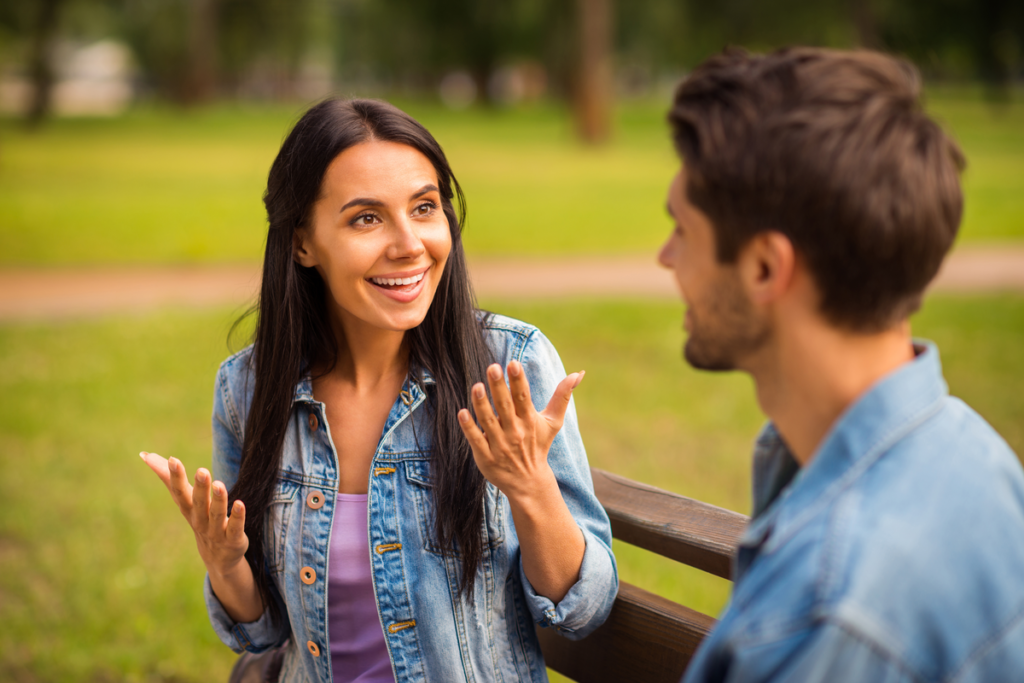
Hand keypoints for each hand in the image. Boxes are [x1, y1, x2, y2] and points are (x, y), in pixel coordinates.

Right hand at [139, 451, 248, 578]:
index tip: (173, 460)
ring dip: (218, 500)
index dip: (175, 477)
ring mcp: (216, 531)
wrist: (218, 558)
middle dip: (200, 488)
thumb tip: (145, 455)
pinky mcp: (232, 539)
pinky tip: (240, 504)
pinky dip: (237, 517)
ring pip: (216, 515)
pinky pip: (234, 528)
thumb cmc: (199, 519)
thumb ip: (168, 478)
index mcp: (188, 509)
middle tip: (202, 471)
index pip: (179, 492)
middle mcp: (199, 520)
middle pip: (198, 503)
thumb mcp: (184, 500)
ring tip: (219, 484)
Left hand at [457, 361, 583, 499]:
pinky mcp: (486, 457)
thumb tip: (578, 373)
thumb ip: (562, 396)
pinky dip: (469, 427)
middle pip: (505, 406)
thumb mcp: (553, 422)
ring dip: (482, 404)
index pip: (523, 397)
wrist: (529, 482)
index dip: (518, 380)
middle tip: (492, 367)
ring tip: (477, 386)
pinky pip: (476, 440)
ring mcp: (499, 445)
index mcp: (529, 420)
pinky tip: (462, 412)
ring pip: (489, 421)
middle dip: (499, 387)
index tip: (513, 363)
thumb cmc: (539, 446)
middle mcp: (515, 431)